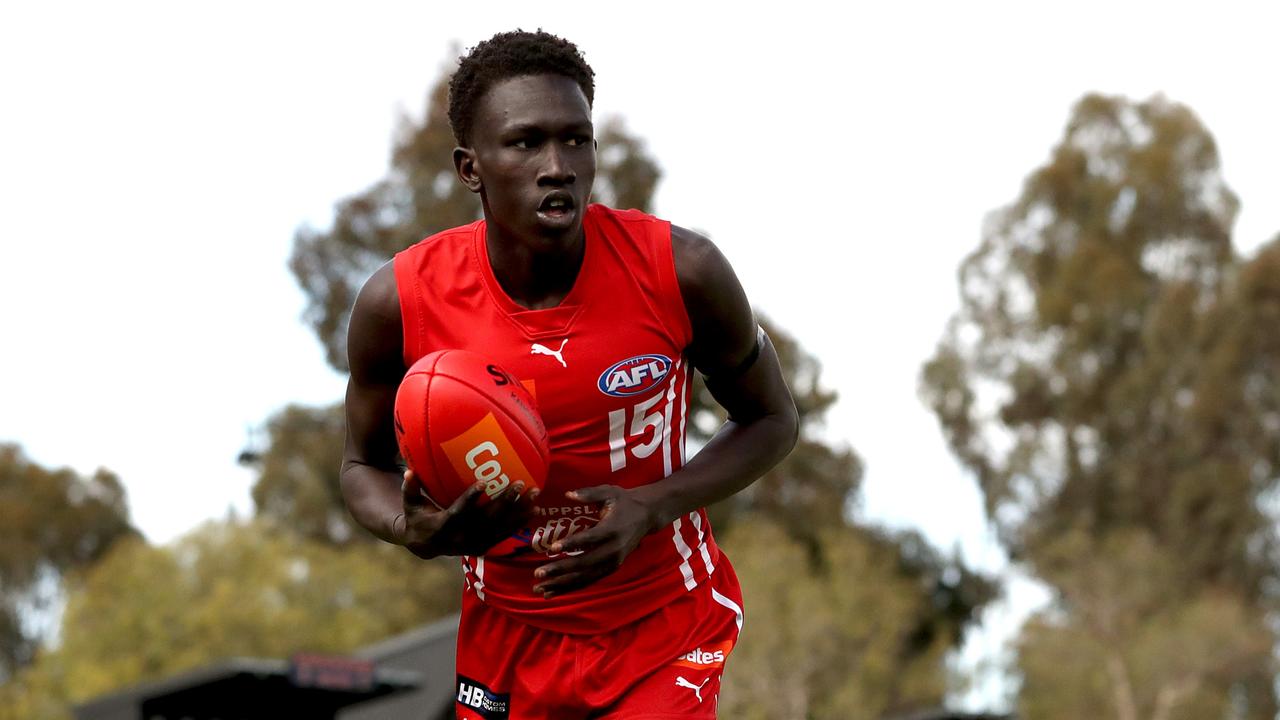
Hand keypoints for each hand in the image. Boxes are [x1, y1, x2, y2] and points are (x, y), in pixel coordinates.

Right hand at [396, 469, 538, 558]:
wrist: (424, 545)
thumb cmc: (418, 517)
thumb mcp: (410, 504)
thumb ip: (410, 489)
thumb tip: (409, 472)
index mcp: (443, 526)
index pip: (459, 512)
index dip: (470, 499)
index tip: (482, 484)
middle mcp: (462, 538)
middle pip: (487, 520)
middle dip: (504, 502)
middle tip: (519, 483)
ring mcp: (475, 544)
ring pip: (500, 528)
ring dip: (519, 512)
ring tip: (535, 495)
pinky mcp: (484, 547)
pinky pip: (505, 534)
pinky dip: (520, 523)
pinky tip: (534, 510)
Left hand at [532, 485, 657, 598]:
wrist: (647, 516)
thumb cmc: (624, 502)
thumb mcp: (609, 492)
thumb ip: (589, 493)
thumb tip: (568, 494)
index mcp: (612, 530)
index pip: (589, 539)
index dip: (571, 544)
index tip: (553, 548)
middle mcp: (613, 550)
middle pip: (584, 563)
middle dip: (560, 570)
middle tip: (538, 574)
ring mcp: (613, 562)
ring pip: (585, 577)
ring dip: (562, 584)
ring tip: (541, 589)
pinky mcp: (611, 568)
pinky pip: (589, 580)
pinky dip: (572, 587)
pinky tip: (554, 591)